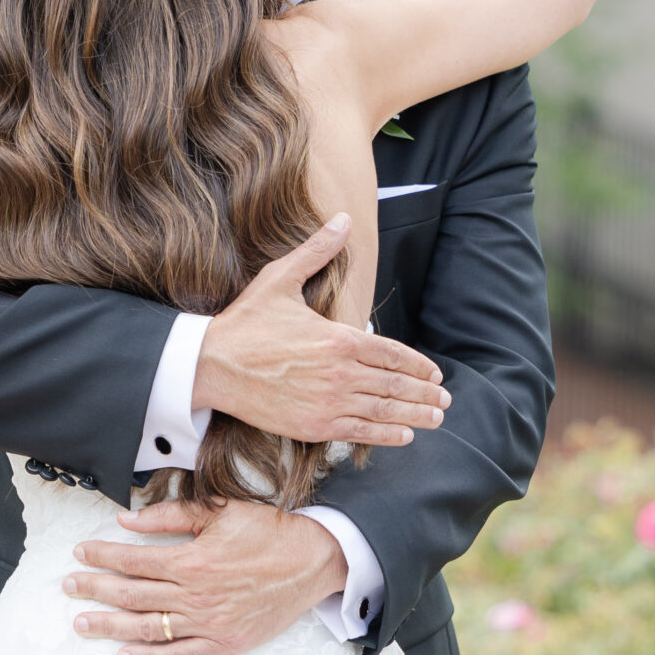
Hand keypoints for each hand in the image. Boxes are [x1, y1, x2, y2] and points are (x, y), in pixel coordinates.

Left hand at [63, 497, 348, 654]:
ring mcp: (208, 623)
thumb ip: (170, 515)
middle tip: (68, 587)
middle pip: (131, 595)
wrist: (315, 561)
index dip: (101, 556)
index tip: (79, 552)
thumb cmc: (269, 532)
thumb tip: (126, 520)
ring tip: (81, 624)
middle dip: (95, 590)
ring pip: (147, 627)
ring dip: (109, 626)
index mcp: (191, 560)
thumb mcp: (220, 511)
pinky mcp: (224, 643)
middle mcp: (194, 595)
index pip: (133, 560)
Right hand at [194, 216, 448, 446]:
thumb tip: (343, 219)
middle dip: (424, 393)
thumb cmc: (245, 322)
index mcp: (338, 337)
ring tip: (435, 419)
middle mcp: (340, 372)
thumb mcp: (281, 279)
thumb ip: (316, 252)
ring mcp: (328, 402)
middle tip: (444, 400)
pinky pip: (359, 432)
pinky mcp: (313, 425)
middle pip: (395, 384)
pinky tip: (404, 435)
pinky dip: (386, 434)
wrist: (210, 365)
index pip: (392, 353)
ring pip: (384, 409)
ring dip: (415, 415)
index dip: (418, 365)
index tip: (435, 374)